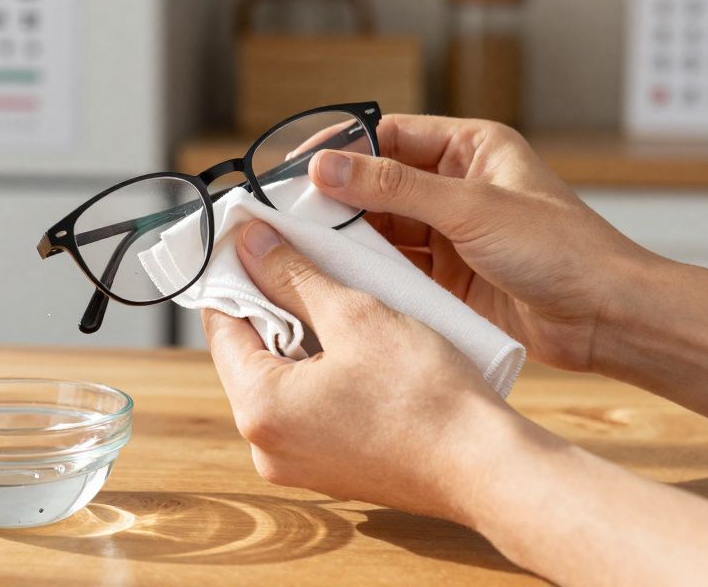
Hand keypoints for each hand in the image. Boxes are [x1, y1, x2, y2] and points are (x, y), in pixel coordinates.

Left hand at [202, 220, 525, 523]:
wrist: (486, 467)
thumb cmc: (425, 395)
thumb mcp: (354, 316)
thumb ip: (293, 277)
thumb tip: (251, 243)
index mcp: (259, 409)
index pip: (221, 325)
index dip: (236, 274)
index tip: (252, 239)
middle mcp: (264, 445)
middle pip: (247, 354)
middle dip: (271, 303)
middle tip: (298, 258)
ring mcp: (296, 464)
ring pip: (280, 378)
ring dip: (300, 335)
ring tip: (333, 296)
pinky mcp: (329, 468)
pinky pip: (306, 406)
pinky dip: (320, 369)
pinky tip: (352, 342)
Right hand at [309, 116, 651, 371]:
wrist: (606, 317)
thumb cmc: (562, 249)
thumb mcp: (470, 208)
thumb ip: (395, 187)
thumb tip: (329, 167)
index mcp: (471, 148)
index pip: (390, 136)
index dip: (342, 150)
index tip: (297, 169)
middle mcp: (457, 187)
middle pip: (379, 184)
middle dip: (339, 199)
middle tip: (290, 215)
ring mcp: (452, 235)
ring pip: (384, 229)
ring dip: (351, 239)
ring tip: (306, 248)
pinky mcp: (450, 279)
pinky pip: (398, 269)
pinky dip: (371, 274)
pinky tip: (342, 279)